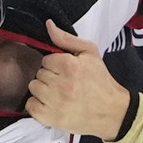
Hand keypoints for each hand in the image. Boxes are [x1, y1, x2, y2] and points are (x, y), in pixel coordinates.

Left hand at [25, 20, 130, 140]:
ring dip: (43, 90)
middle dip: (50, 76)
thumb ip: (66, 38)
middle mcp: (61, 84)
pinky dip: (38, 105)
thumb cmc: (100, 81)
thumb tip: (48, 24)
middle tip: (64, 83)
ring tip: (58, 94)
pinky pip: (30, 105)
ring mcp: (55, 103)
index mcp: (70, 65)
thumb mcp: (90, 53)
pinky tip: (51, 104)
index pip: (46, 59)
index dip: (56, 64)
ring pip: (33, 87)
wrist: (112, 111)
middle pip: (39, 73)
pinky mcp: (50, 118)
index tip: (66, 71)